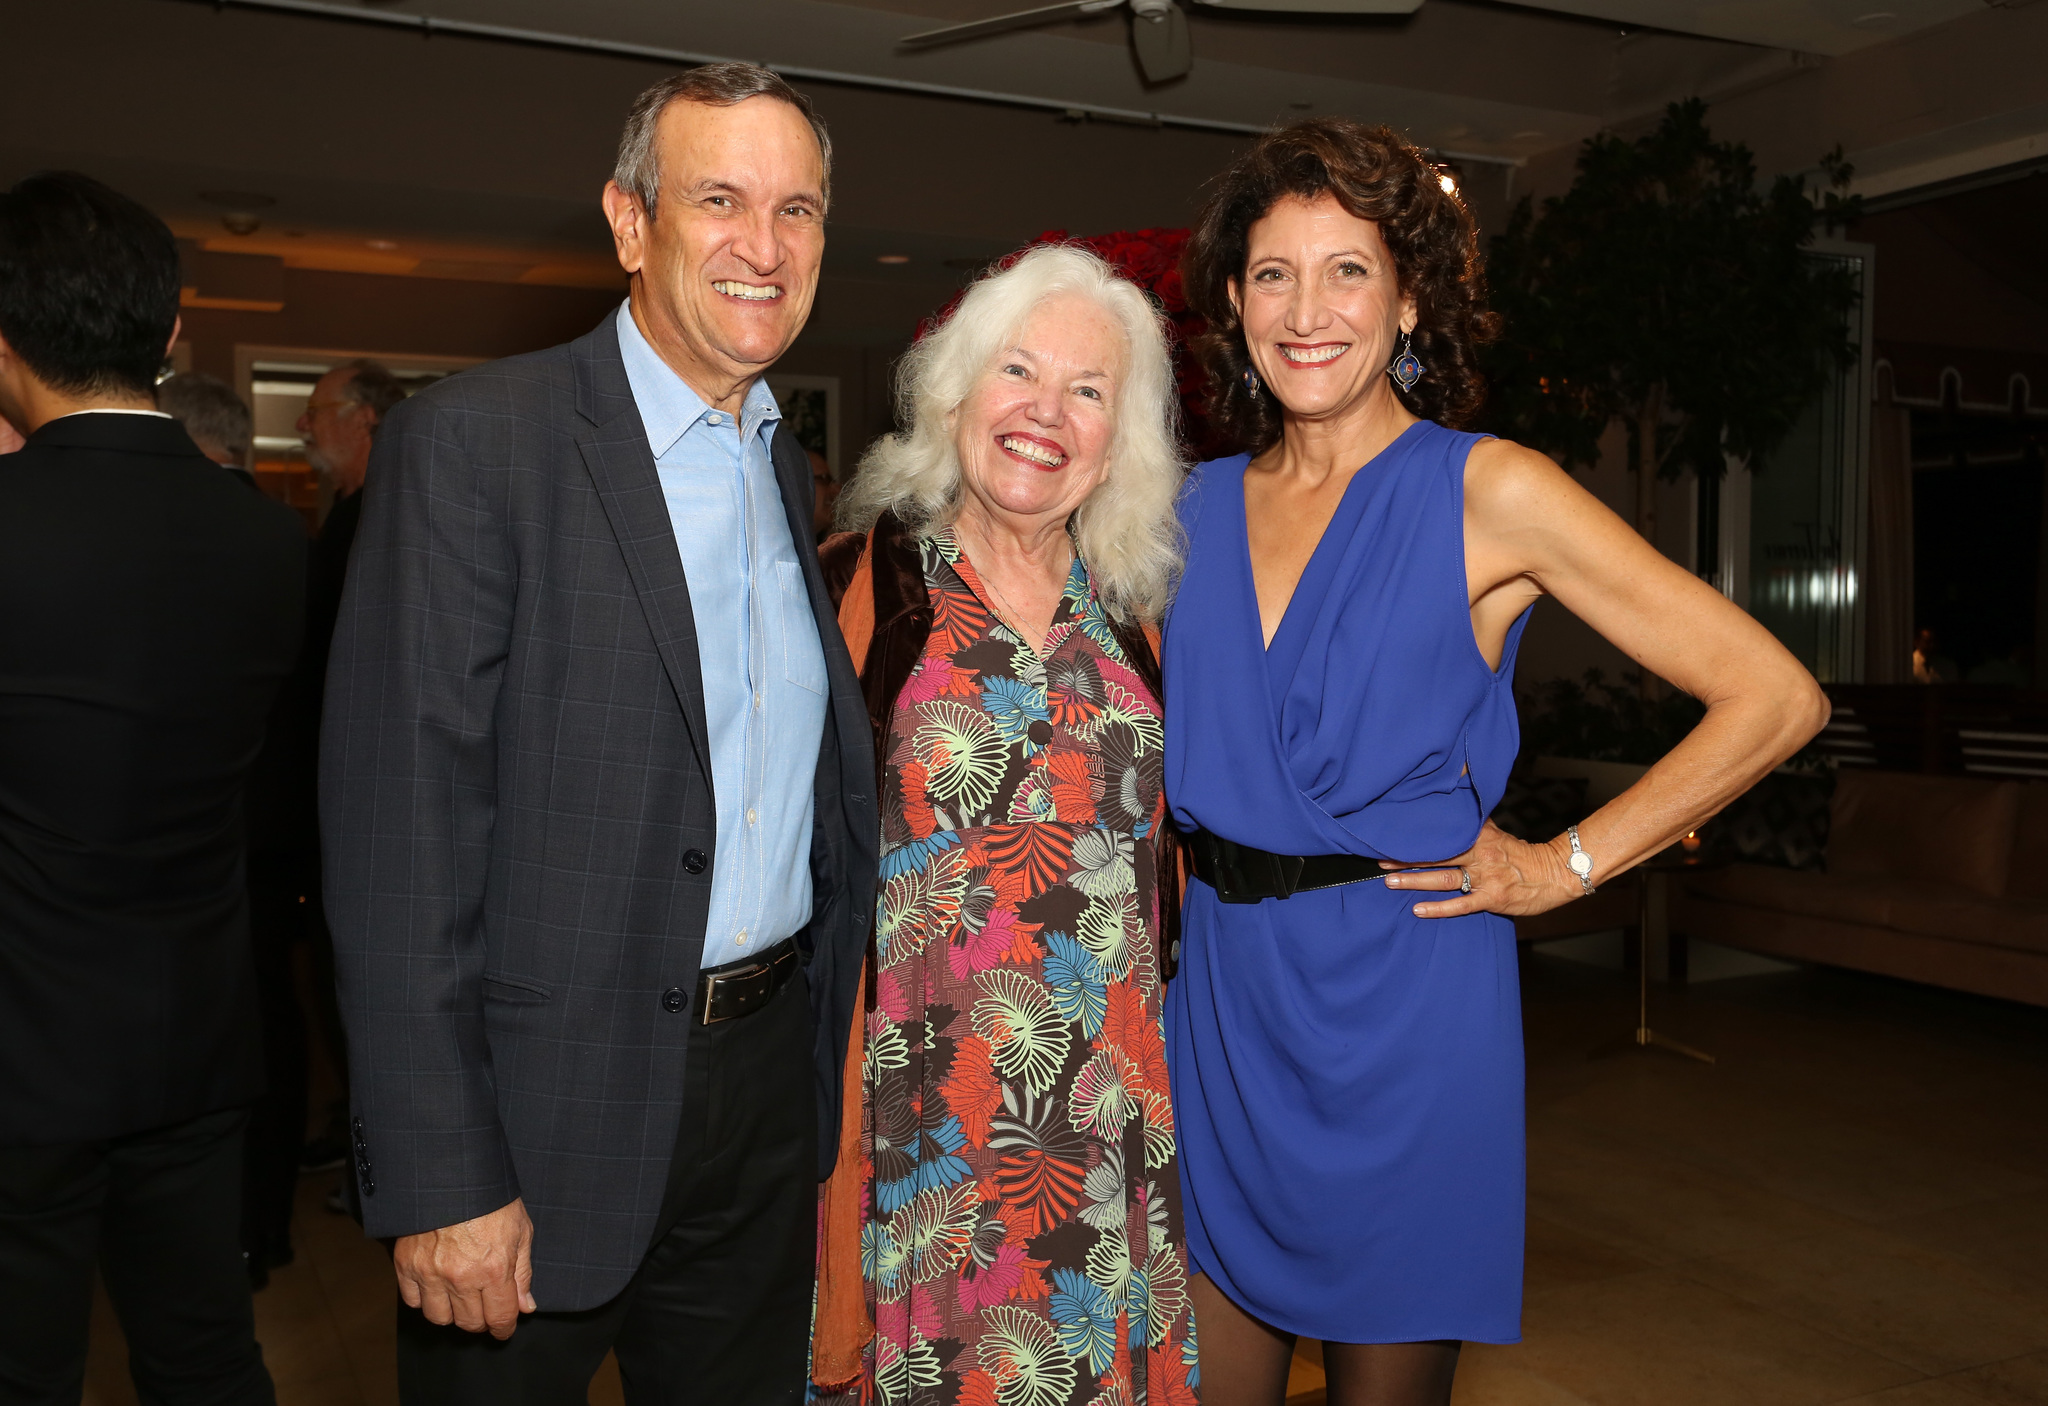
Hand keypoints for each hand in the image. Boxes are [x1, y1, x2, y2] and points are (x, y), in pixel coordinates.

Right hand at [393, 1198, 535, 1337]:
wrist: (452, 1174)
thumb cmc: (491, 1197)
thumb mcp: (520, 1230)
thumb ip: (522, 1273)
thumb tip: (526, 1306)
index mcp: (493, 1269)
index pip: (500, 1317)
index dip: (504, 1328)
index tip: (503, 1329)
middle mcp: (460, 1277)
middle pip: (470, 1322)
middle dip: (482, 1321)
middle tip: (484, 1309)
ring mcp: (430, 1273)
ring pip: (440, 1318)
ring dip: (452, 1314)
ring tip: (460, 1298)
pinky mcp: (406, 1265)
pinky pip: (413, 1301)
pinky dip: (424, 1300)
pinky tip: (436, 1287)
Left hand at [1381, 821, 1578, 919]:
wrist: (1555, 874)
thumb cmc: (1520, 854)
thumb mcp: (1495, 830)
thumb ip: (1472, 818)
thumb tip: (1458, 784)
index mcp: (1479, 836)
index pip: (1442, 834)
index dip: (1416, 836)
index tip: (1391, 834)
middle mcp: (1480, 854)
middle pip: (1436, 855)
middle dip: (1406, 858)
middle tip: (1378, 859)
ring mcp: (1485, 878)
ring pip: (1443, 879)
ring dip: (1414, 880)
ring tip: (1389, 881)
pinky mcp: (1492, 899)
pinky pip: (1461, 904)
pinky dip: (1438, 908)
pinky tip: (1417, 910)